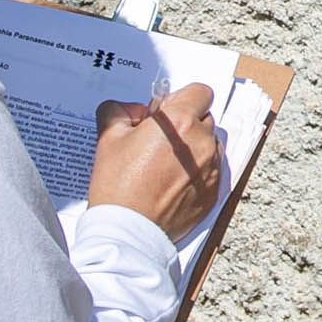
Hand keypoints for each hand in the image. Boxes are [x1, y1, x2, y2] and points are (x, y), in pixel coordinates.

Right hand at [87, 84, 223, 239]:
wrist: (128, 230)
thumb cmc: (118, 184)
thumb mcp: (108, 137)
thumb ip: (119, 111)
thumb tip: (133, 110)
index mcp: (180, 121)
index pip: (200, 92)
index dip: (181, 99)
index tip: (166, 112)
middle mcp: (202, 142)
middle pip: (204, 118)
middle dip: (186, 123)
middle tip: (159, 140)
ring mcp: (211, 168)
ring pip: (209, 144)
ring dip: (193, 147)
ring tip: (165, 164)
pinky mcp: (213, 191)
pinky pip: (210, 170)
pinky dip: (196, 171)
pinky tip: (172, 183)